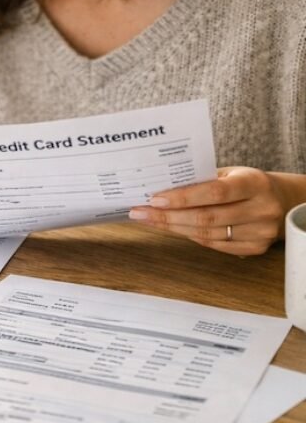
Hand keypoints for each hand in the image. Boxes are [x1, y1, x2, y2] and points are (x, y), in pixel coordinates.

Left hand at [128, 167, 286, 255]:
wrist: (282, 201)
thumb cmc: (245, 182)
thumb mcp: (230, 173)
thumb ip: (202, 179)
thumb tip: (160, 187)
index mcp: (254, 183)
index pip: (214, 192)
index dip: (182, 198)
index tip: (154, 199)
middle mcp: (261, 209)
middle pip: (207, 217)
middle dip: (168, 216)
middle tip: (140, 213)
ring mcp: (260, 232)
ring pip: (207, 234)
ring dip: (173, 227)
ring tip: (149, 220)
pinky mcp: (256, 249)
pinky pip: (214, 245)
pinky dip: (190, 236)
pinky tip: (171, 228)